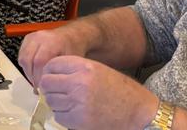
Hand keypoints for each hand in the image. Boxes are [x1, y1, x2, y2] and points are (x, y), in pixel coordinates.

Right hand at [17, 27, 87, 87]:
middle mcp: (40, 37)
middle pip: (28, 60)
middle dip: (32, 76)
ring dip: (27, 72)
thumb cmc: (73, 47)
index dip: (38, 77)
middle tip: (38, 87)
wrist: (71, 36)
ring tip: (36, 80)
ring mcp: (32, 37)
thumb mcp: (70, 61)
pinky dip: (25, 66)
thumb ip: (58, 73)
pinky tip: (34, 71)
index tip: (42, 87)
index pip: (39, 61)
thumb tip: (49, 89)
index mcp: (52, 41)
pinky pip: (21, 55)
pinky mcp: (27, 39)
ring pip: (22, 58)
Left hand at [38, 56, 158, 129]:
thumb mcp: (98, 70)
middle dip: (50, 88)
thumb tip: (50, 73)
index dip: (50, 71)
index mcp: (84, 67)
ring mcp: (78, 103)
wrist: (139, 112)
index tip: (53, 77)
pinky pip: (59, 116)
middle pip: (47, 83)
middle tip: (58, 92)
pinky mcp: (78, 121)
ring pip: (51, 101)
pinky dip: (64, 116)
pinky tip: (76, 113)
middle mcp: (79, 83)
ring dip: (57, 103)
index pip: (51, 65)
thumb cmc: (121, 91)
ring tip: (71, 103)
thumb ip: (75, 69)